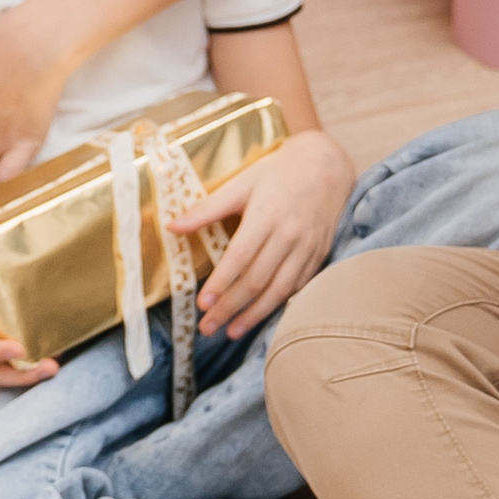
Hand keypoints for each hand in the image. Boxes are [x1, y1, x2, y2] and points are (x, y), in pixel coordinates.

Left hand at [169, 130, 355, 339]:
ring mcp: (307, 247)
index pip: (240, 256)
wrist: (325, 167)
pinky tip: (260, 317)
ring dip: (253, 315)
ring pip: (278, 289)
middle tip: (207, 327)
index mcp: (266, 214)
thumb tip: (172, 226)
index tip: (202, 304)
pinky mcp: (318, 255)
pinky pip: (297, 288)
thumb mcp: (241, 183)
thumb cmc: (278, 174)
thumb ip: (207, 208)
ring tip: (231, 331)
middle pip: (257, 279)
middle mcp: (289, 234)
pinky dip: (278, 305)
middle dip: (230, 307)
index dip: (221, 283)